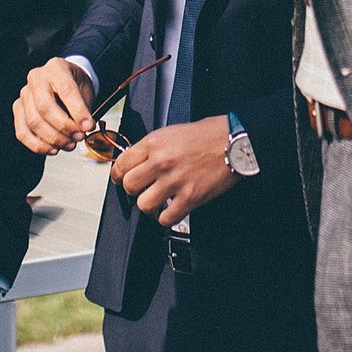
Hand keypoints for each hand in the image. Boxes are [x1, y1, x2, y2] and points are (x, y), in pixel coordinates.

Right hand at [14, 58, 96, 154]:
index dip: (78, 111)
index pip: (66, 90)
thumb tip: (83, 129)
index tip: (89, 126)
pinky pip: (22, 132)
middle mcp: (37, 78)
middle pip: (46, 107)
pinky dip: (38, 145)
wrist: (64, 80)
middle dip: (64, 127)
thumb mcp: (85, 89)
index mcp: (56, 68)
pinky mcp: (18, 109)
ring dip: (53, 139)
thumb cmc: (75, 84)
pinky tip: (53, 149)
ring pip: (33, 122)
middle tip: (79, 137)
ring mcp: (25, 94)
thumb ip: (84, 108)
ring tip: (69, 144)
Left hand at [110, 117, 239, 227]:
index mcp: (154, 143)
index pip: (121, 164)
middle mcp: (161, 162)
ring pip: (144, 205)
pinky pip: (166, 218)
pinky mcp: (190, 197)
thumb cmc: (206, 135)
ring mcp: (175, 181)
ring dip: (150, 205)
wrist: (233, 141)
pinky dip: (166, 218)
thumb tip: (134, 162)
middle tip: (143, 188)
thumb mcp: (171, 132)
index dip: (118, 174)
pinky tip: (172, 209)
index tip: (121, 178)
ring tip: (158, 200)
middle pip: (129, 186)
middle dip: (134, 189)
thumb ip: (151, 148)